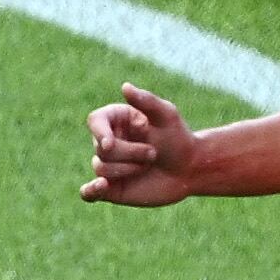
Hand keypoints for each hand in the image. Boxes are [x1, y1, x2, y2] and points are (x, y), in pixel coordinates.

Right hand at [78, 83, 204, 207]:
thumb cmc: (179, 139)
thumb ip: (146, 101)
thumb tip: (125, 86)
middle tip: (154, 153)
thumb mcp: (167, 116)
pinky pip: (89, 192)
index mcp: (116, 121)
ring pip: (101, 168)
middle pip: (101, 149)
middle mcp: (108, 142)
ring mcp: (108, 166)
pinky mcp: (109, 188)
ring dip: (129, 169)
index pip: (95, 121)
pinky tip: (100, 187)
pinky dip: (90, 191)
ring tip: (149, 166)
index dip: (99, 132)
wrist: (190, 169)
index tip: (109, 143)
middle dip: (130, 153)